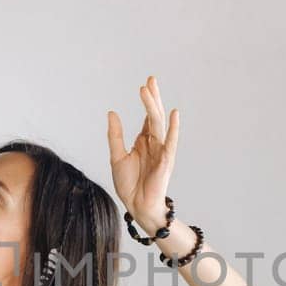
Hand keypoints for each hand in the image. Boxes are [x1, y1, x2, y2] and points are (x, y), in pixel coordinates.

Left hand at [106, 75, 179, 227]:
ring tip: (148, 89)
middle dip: (152, 97)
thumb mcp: (116, 156)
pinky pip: (169, 142)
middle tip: (150, 78)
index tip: (146, 84)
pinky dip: (173, 128)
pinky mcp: (165, 161)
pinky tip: (173, 114)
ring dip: (153, 106)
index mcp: (144, 142)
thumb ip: (115, 135)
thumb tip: (112, 112)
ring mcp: (161, 151)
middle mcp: (154, 143)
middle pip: (154, 116)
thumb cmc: (129, 185)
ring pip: (158, 124)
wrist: (136, 206)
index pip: (147, 117)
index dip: (147, 100)